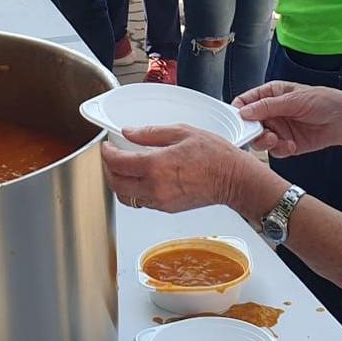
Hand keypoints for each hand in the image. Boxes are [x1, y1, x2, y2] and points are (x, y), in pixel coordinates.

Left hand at [100, 123, 285, 216]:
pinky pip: (141, 202)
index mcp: (156, 166)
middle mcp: (155, 187)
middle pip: (116, 184)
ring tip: (123, 169)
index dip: (107, 153)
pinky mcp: (167, 208)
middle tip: (111, 157)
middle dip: (108, 169)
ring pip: (126, 197)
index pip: (118, 163)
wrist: (234, 179)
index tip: (107, 147)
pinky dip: (134, 191)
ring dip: (119, 183)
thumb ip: (150, 133)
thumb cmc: (215, 155)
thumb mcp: (182, 132)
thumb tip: (129, 133)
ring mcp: (161, 201)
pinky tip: (141, 178)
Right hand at [231, 81, 341, 156]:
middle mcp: (271, 113)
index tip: (238, 121)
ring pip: (259, 140)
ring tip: (276, 139)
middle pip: (248, 124)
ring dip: (266, 142)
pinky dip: (280, 149)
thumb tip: (244, 111)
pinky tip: (291, 145)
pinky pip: (274, 151)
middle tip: (261, 133)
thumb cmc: (323, 101)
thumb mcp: (293, 99)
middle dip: (252, 131)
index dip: (238, 112)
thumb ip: (268, 106)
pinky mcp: (286, 144)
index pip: (245, 102)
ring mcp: (278, 129)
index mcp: (270, 95)